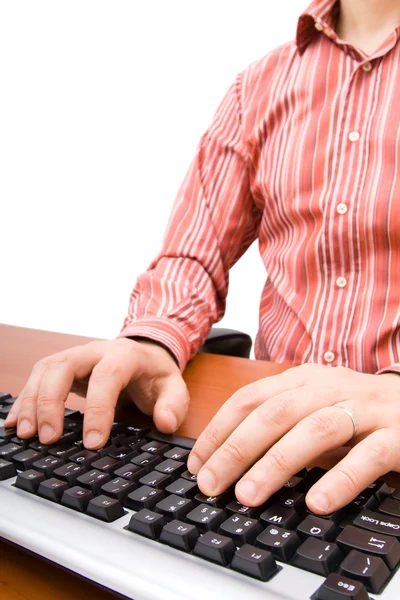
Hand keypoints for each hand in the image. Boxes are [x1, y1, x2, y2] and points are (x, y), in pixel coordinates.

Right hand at [5, 338, 188, 448]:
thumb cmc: (154, 374)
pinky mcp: (61, 366)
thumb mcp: (174, 387)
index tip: (92, 443)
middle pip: (64, 366)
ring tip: (26, 434)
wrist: (143, 353)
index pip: (107, 377)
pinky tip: (15, 422)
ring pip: (45, 370)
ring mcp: (74, 356)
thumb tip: (165, 422)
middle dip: (52, 402)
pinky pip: (36, 377)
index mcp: (124, 356)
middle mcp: (94, 351)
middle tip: (49, 438)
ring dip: (31, 401)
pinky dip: (23, 399)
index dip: (98, 409)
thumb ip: (173, 405)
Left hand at [187, 364, 399, 513]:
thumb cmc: (360, 410)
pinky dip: (340, 479)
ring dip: (277, 463)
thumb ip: (281, 425)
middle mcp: (332, 388)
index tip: (197, 462)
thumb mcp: (315, 408)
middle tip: (211, 483)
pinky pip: (368, 456)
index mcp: (305, 380)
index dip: (219, 430)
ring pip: (315, 430)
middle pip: (276, 413)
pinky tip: (316, 502)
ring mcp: (365, 409)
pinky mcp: (398, 435)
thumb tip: (229, 460)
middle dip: (236, 448)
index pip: (251, 398)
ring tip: (249, 495)